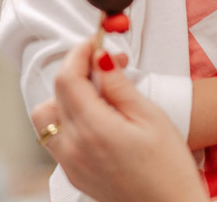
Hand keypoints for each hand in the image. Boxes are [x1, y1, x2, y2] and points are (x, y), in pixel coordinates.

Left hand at [31, 40, 207, 201]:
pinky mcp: (72, 172)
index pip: (67, 77)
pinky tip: (97, 117)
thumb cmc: (169, 169)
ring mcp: (69, 162)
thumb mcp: (150, 117)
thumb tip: (100, 57)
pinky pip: (56, 136)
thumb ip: (118, 85)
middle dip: (78, 71)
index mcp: (93, 129)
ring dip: (67, 96)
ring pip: (48, 115)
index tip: (95, 43)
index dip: (79, 53)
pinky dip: (68, 118)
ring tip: (99, 94)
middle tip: (108, 66)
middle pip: (56, 92)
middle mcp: (73, 147)